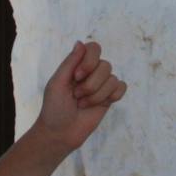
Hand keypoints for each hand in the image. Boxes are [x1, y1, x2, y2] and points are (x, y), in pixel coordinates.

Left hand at [33, 41, 128, 156]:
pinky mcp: (109, 98)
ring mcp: (101, 85)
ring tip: (82, 104)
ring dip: (96, 95)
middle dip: (91, 85)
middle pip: (105, 65)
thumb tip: (80, 42)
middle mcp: (91, 72)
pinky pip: (121, 87)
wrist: (60, 133)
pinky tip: (101, 104)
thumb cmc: (54, 108)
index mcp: (77, 65)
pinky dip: (112, 96)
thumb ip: (70, 62)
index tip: (77, 77)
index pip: (94, 48)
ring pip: (113, 79)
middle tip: (76, 96)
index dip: (89, 61)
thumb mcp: (57, 83)